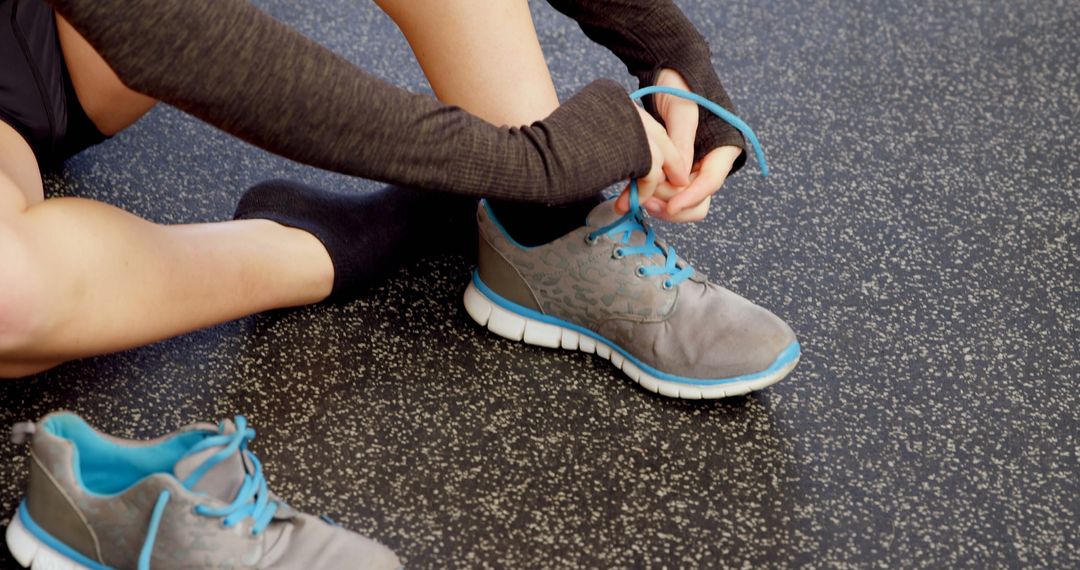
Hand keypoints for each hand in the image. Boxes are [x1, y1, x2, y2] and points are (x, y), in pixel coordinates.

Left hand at [617, 69, 741, 222]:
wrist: (669, 69)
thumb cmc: (680, 84)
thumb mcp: (682, 111)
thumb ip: (682, 144)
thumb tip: (681, 181)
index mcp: (723, 148)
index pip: (710, 182)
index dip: (691, 197)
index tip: (670, 206)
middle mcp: (710, 162)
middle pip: (698, 200)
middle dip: (673, 203)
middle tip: (647, 199)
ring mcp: (693, 167)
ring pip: (682, 201)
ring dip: (661, 204)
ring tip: (638, 198)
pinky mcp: (675, 169)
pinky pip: (667, 192)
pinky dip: (652, 196)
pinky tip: (634, 195)